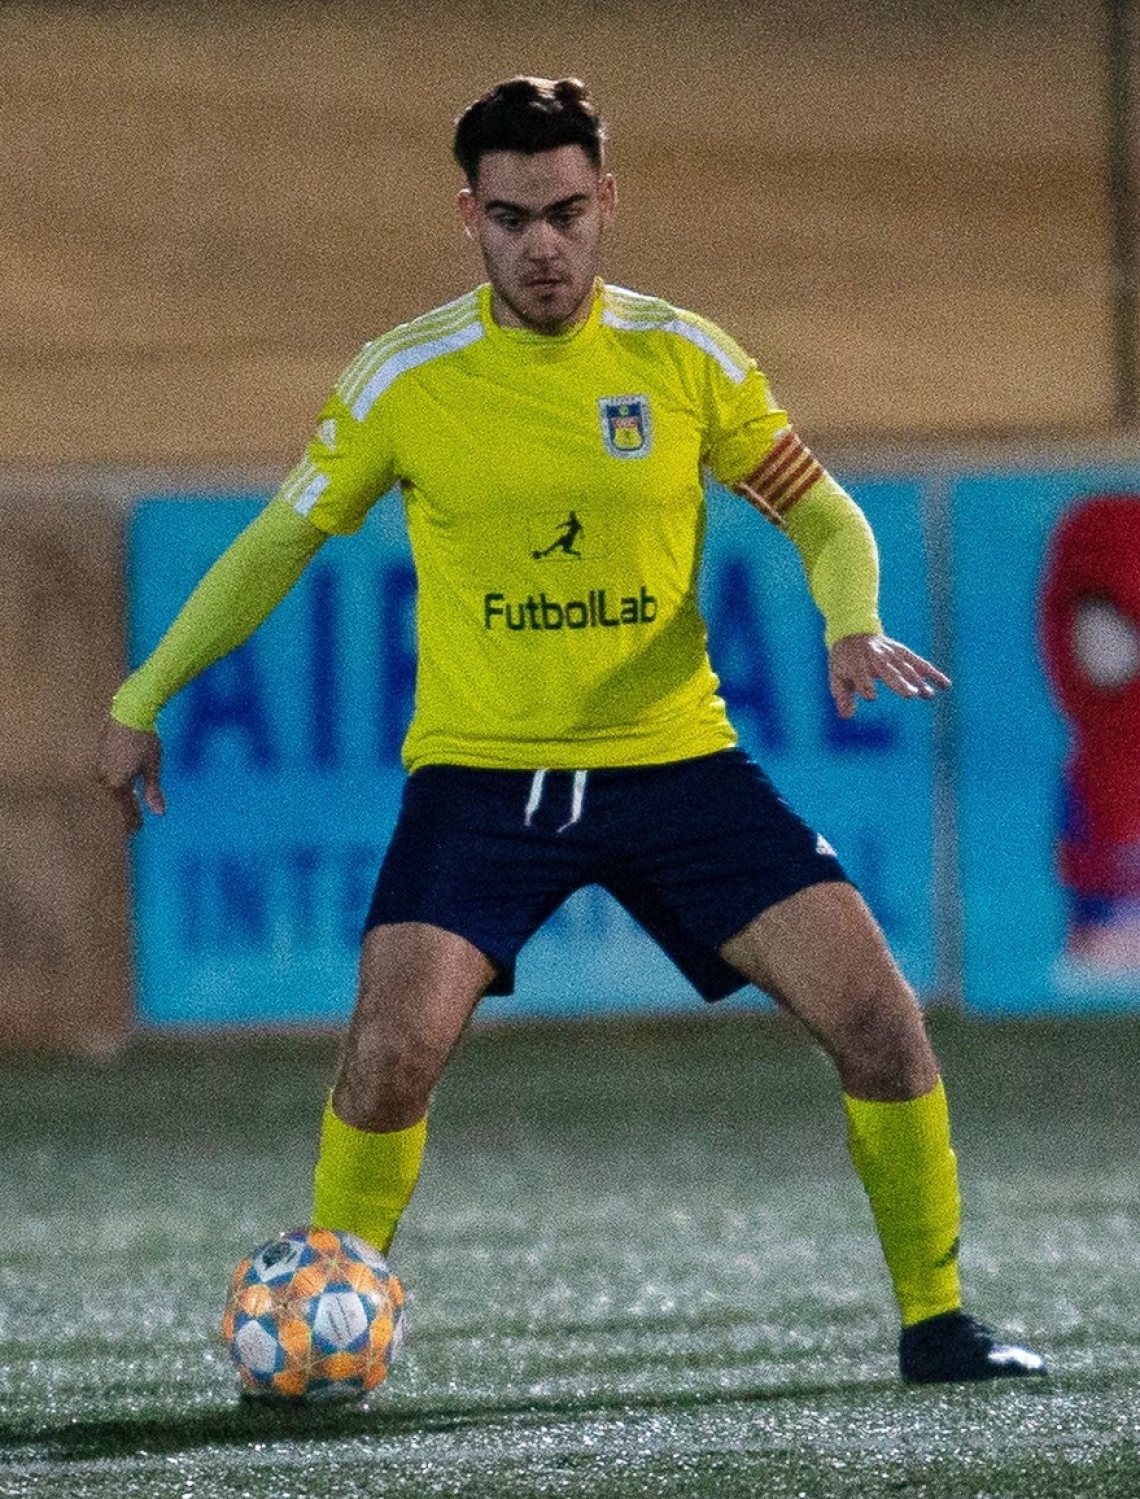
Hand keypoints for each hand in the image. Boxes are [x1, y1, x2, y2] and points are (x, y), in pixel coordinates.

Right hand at [96, 715, 165, 833]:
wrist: (129, 712)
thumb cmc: (144, 740)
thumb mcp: (152, 767)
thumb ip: (153, 791)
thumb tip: (159, 814)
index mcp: (117, 784)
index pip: (125, 809)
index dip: (132, 820)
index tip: (137, 830)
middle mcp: (104, 778)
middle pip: (114, 800)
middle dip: (124, 810)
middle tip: (133, 822)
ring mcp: (99, 767)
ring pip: (110, 788)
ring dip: (119, 796)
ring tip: (130, 802)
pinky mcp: (98, 756)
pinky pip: (107, 776)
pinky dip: (116, 783)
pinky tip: (123, 781)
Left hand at [828, 633, 950, 719]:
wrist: (854, 632)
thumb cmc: (844, 660)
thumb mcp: (837, 676)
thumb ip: (842, 696)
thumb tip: (846, 716)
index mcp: (857, 663)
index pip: (861, 676)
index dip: (865, 686)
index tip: (871, 697)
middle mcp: (875, 657)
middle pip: (888, 671)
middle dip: (899, 682)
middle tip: (910, 695)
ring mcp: (890, 654)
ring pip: (906, 668)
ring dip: (917, 681)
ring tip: (928, 695)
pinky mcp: (902, 652)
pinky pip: (918, 663)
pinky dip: (932, 673)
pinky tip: (945, 684)